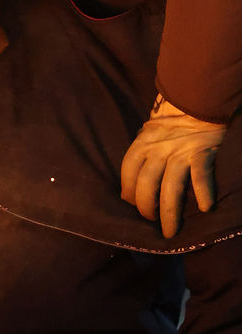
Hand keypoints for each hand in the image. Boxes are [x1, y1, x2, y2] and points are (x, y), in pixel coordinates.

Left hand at [120, 94, 226, 237]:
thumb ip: (141, 156)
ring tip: (170, 231)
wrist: (196, 102)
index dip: (128, 192)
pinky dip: (203, 191)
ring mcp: (180, 151)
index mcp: (141, 143)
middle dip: (146, 208)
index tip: (132, 207)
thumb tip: (131, 189)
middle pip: (146, 183)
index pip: (128, 172)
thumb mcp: (148, 135)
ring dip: (170, 212)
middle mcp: (158, 149)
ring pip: (171, 186)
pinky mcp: (202, 153)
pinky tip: (204, 208)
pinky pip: (201, 175)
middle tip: (151, 223)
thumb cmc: (170, 125)